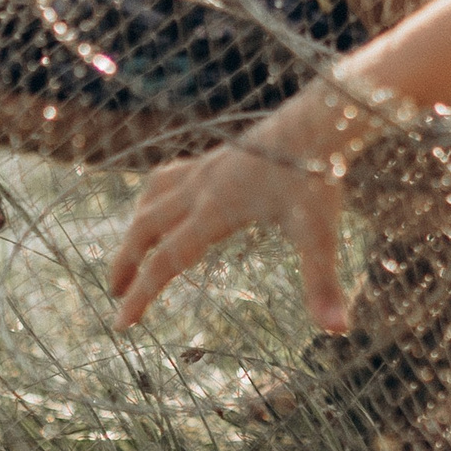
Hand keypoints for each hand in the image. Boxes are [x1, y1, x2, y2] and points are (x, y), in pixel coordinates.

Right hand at [108, 121, 350, 334]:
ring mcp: (207, 168)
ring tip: (130, 250)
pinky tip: (165, 202)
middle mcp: (201, 187)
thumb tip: (337, 329)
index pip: (166, 260)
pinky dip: (155, 195)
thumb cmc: (319, 175)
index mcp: (215, 210)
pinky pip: (170, 175)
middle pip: (146, 227)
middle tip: (113, 292)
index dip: (141, 294)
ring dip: (136, 226)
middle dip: (126, 262)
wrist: (322, 121)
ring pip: (153, 197)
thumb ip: (322, 284)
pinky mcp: (219, 156)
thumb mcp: (320, 234)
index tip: (120, 323)